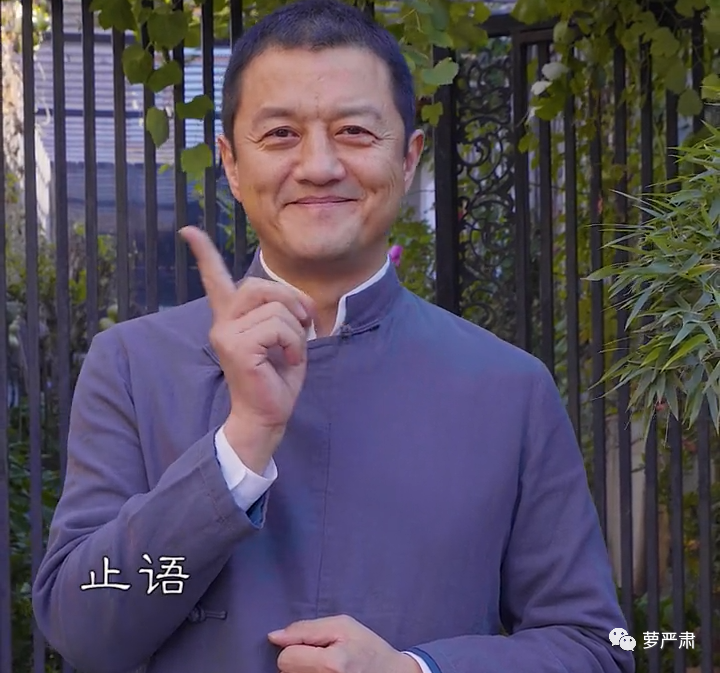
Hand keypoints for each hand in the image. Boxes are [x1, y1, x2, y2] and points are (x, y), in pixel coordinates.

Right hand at [180, 226, 315, 471]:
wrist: (266, 415)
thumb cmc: (277, 378)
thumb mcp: (285, 338)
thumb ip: (284, 313)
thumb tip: (298, 302)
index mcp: (231, 318)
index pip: (215, 279)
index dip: (204, 253)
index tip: (188, 230)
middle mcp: (223, 322)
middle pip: (260, 285)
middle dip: (292, 301)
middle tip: (305, 324)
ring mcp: (225, 333)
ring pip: (275, 308)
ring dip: (297, 331)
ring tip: (291, 351)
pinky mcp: (235, 345)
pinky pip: (278, 327)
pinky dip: (294, 343)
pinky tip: (287, 360)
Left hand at [268, 615, 421, 672]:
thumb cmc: (367, 647)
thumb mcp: (341, 625)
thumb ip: (305, 629)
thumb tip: (274, 637)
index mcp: (330, 665)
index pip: (286, 658)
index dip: (297, 647)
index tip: (315, 645)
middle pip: (286, 672)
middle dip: (299, 661)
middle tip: (323, 656)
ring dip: (303, 672)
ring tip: (326, 668)